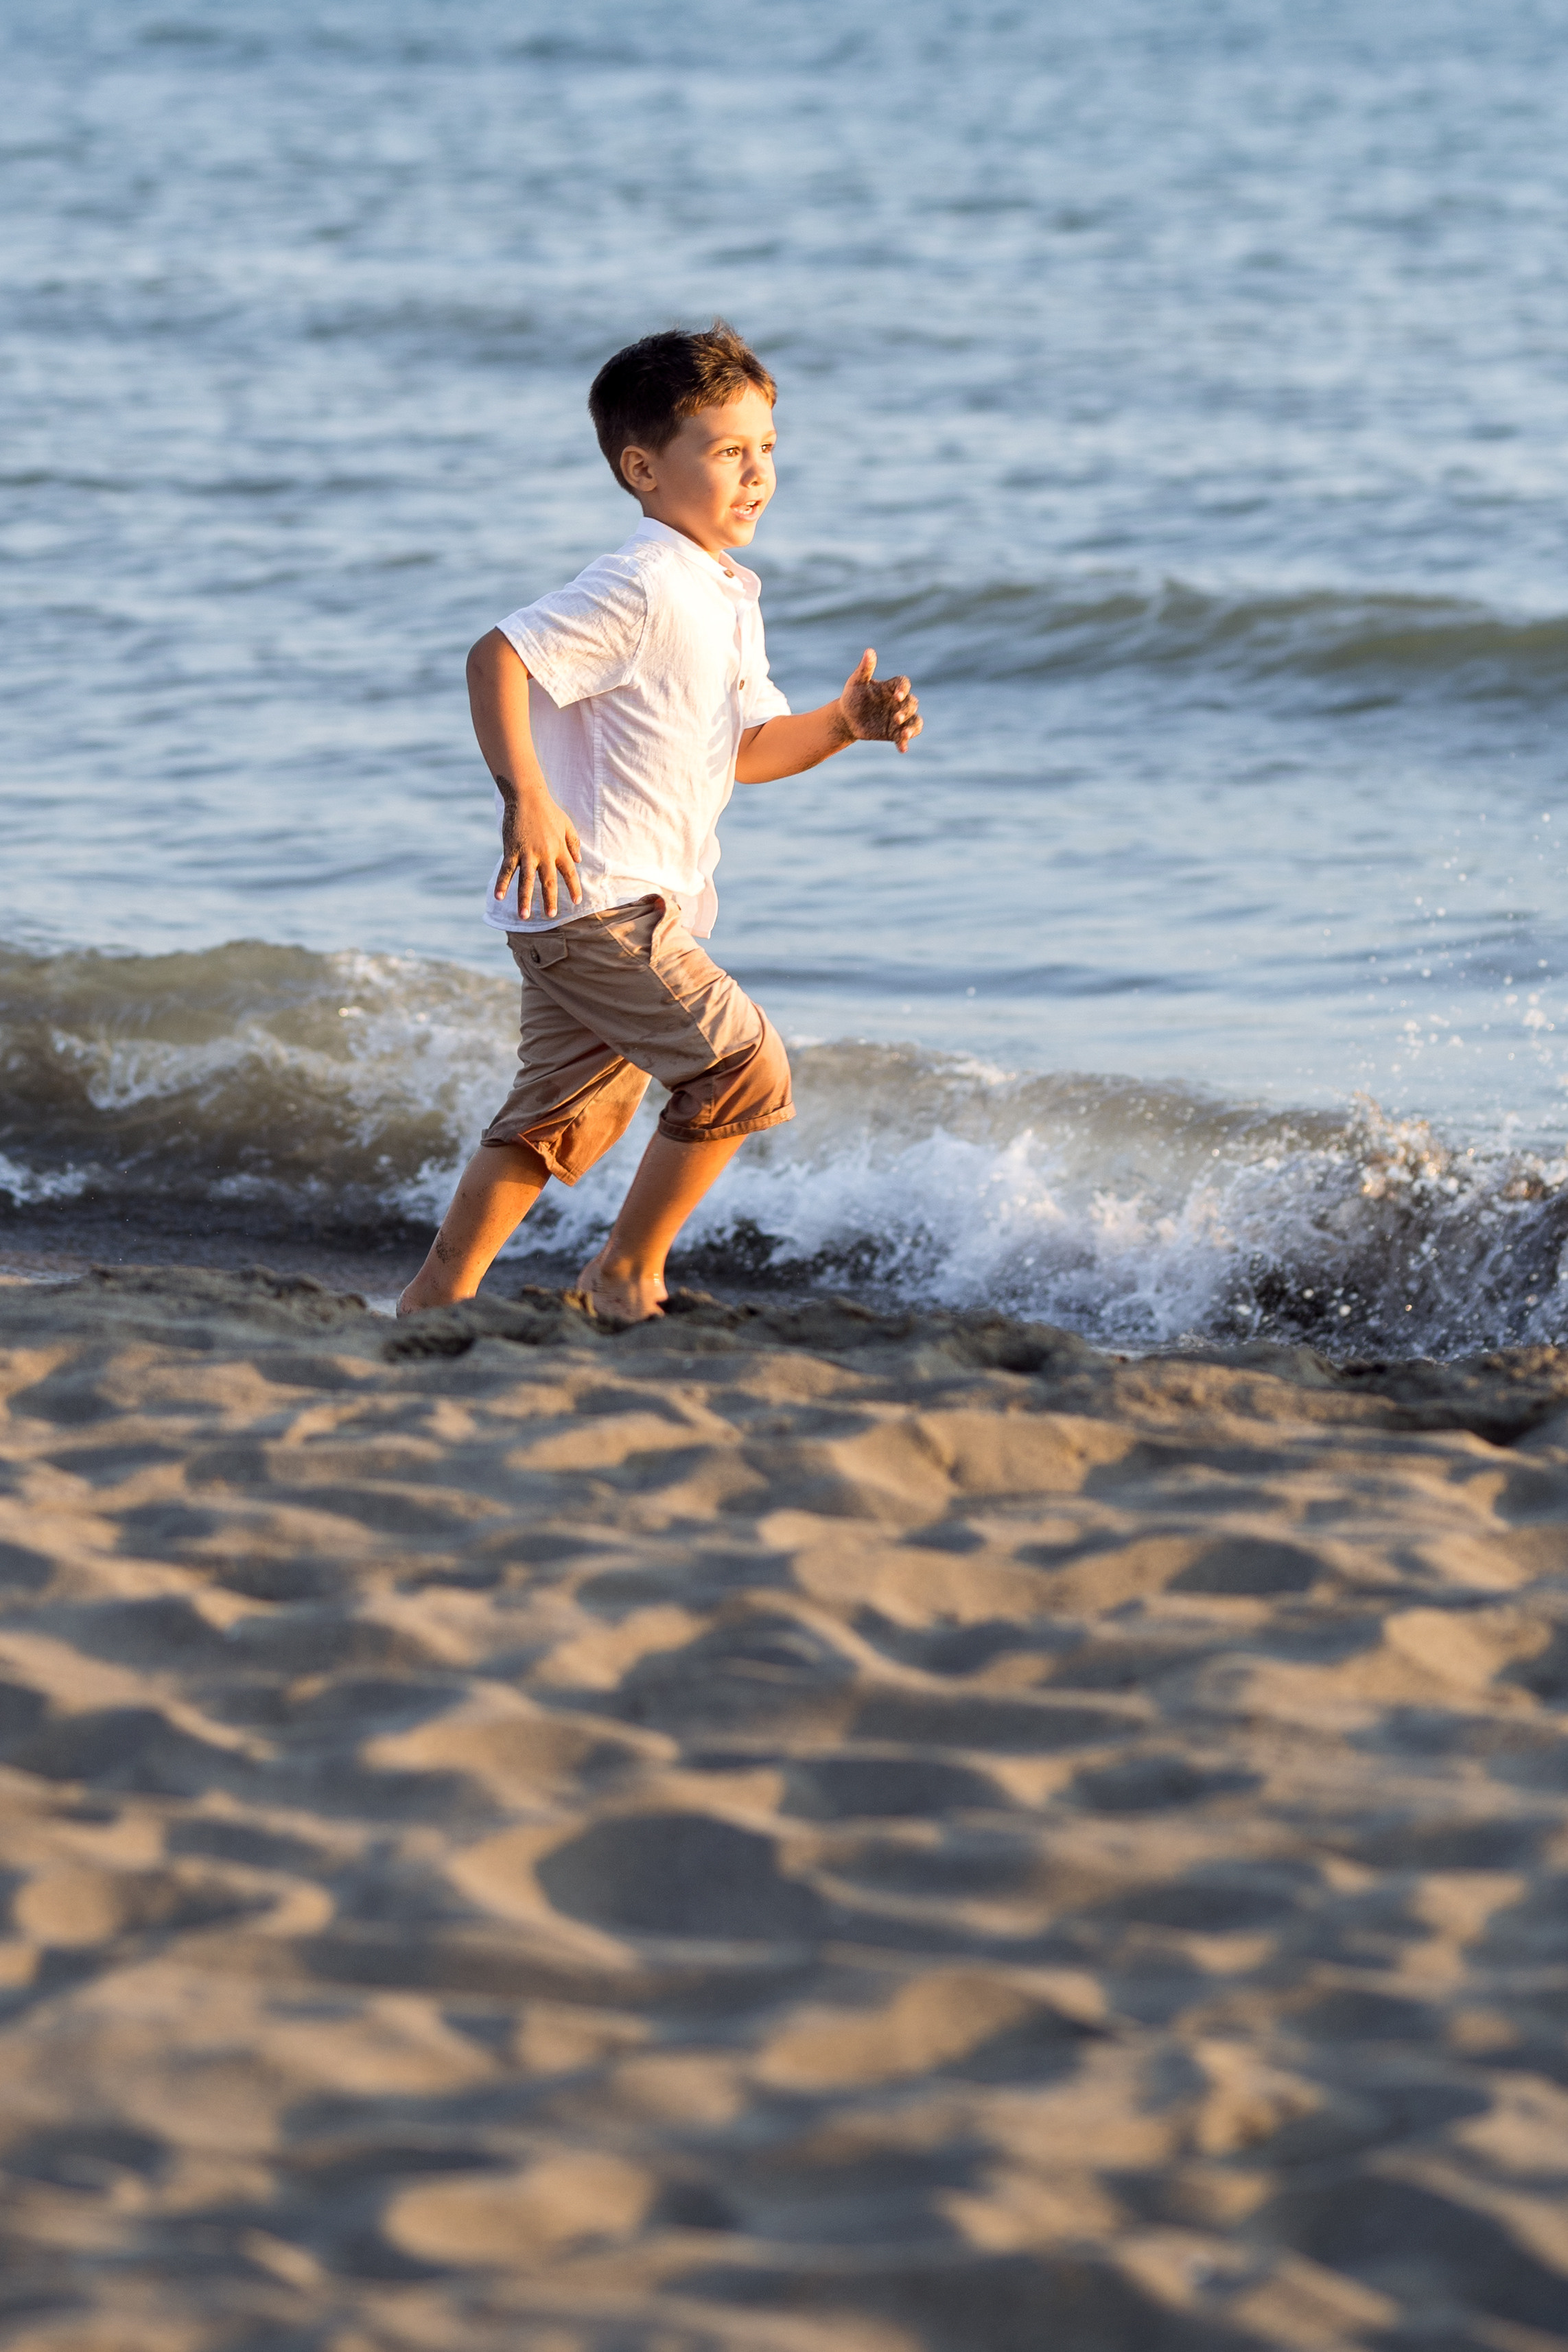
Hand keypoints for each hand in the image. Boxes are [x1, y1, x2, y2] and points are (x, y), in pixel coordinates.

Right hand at [493, 775, 582, 919]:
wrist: (526, 796)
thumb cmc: (548, 810)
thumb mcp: (566, 824)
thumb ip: (574, 842)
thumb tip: (579, 861)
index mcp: (559, 848)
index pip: (569, 872)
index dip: (573, 887)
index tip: (576, 902)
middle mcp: (544, 854)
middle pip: (548, 881)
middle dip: (549, 900)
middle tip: (550, 916)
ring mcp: (527, 853)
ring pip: (526, 881)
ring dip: (525, 899)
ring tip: (524, 916)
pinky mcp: (511, 849)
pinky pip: (506, 870)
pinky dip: (502, 883)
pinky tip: (498, 897)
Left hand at [838, 649, 921, 753]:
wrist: (847, 719)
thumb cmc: (852, 696)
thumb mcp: (856, 682)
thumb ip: (865, 669)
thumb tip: (869, 651)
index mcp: (891, 687)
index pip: (904, 684)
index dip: (903, 689)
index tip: (897, 696)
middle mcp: (899, 702)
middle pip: (912, 703)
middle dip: (907, 710)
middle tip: (896, 717)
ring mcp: (899, 718)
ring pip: (915, 721)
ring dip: (912, 727)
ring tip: (905, 734)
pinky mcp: (895, 733)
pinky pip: (905, 737)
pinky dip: (905, 742)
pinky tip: (902, 749)